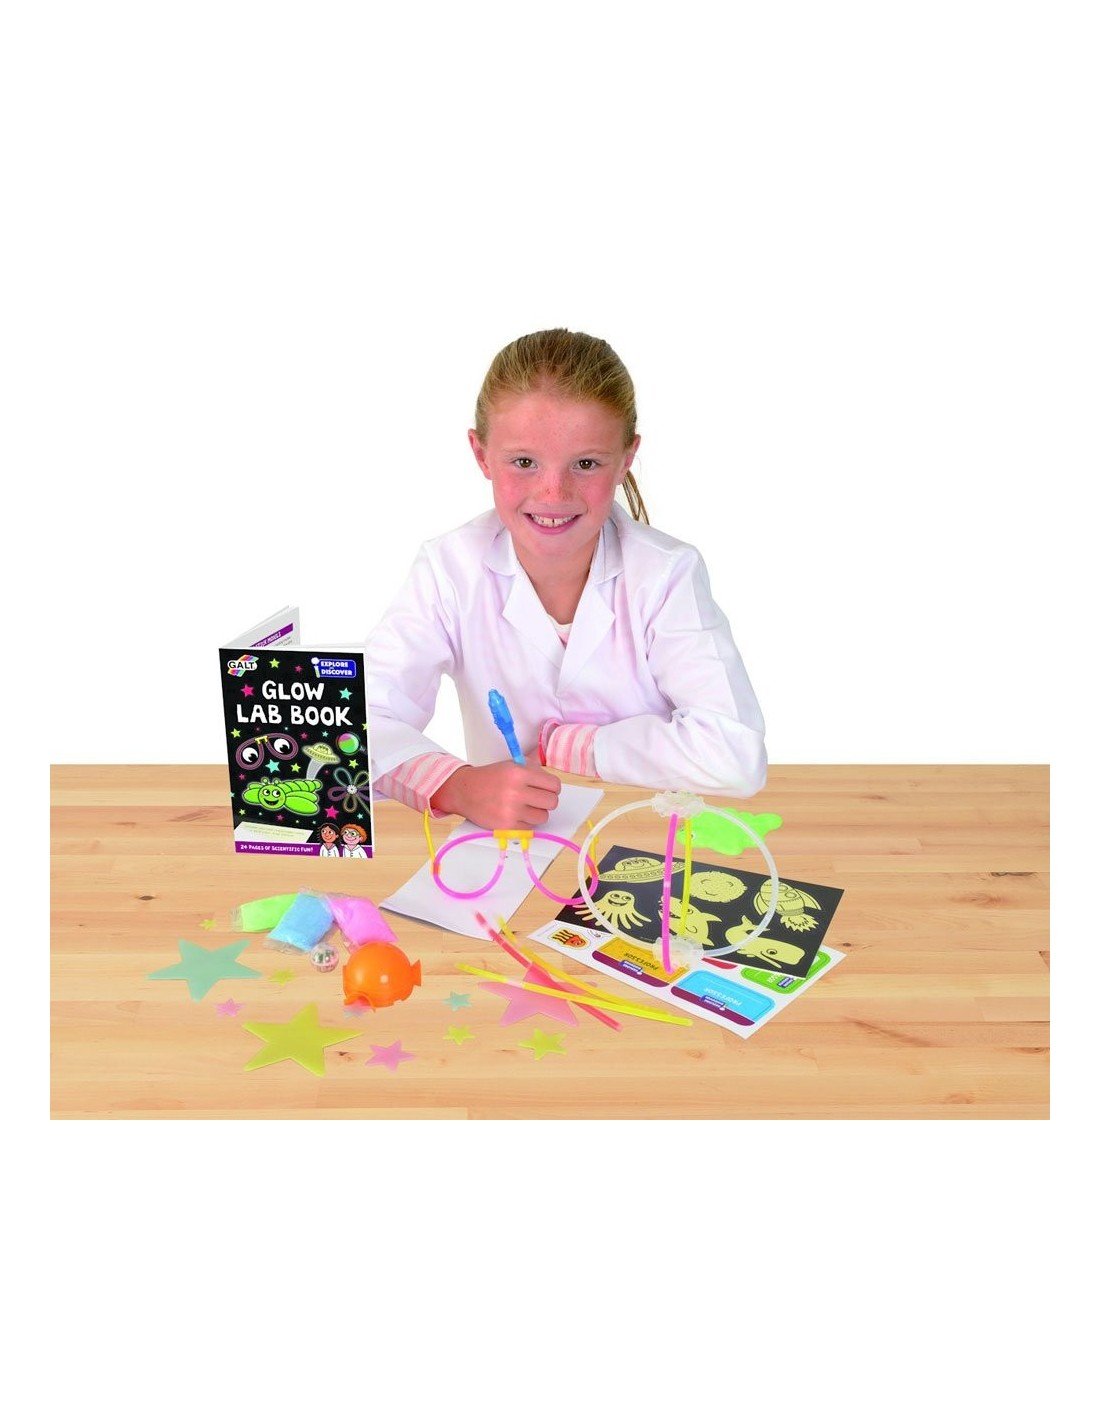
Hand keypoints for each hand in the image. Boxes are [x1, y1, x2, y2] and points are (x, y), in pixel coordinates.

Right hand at [431, 761, 560, 829]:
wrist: (464, 791)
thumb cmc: (491, 777)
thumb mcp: (511, 765)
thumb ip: (533, 768)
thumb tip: (550, 774)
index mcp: (519, 773)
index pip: (554, 785)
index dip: (553, 788)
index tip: (548, 789)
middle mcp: (516, 792)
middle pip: (552, 802)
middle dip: (547, 800)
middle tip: (538, 799)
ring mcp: (511, 811)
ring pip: (543, 817)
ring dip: (537, 813)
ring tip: (525, 807)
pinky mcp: (506, 826)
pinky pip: (530, 827)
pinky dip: (526, 822)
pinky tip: (516, 814)